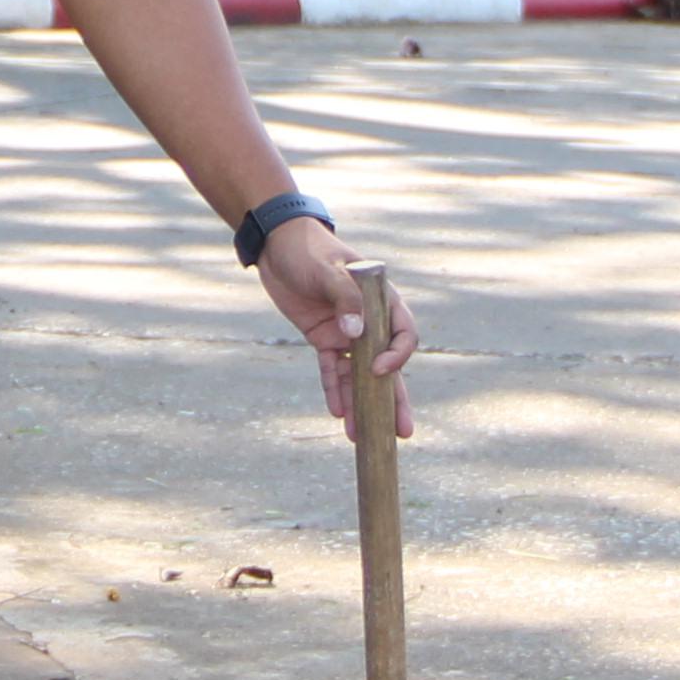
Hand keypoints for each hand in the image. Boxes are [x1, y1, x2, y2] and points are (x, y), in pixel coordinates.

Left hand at [253, 221, 412, 439]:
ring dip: (360, 404)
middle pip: (387, 366)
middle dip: (394, 399)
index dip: (396, 356)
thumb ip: (344, 299)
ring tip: (361, 435)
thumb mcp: (327, 270)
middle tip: (403, 432)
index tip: (379, 371)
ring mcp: (346, 332)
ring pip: (358, 375)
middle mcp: (368, 321)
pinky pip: (331, 369)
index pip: (401, 335)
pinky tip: (338, 414)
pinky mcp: (324, 338)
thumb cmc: (309, 249)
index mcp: (380, 300)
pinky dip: (334, 390)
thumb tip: (356, 335)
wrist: (277, 244)